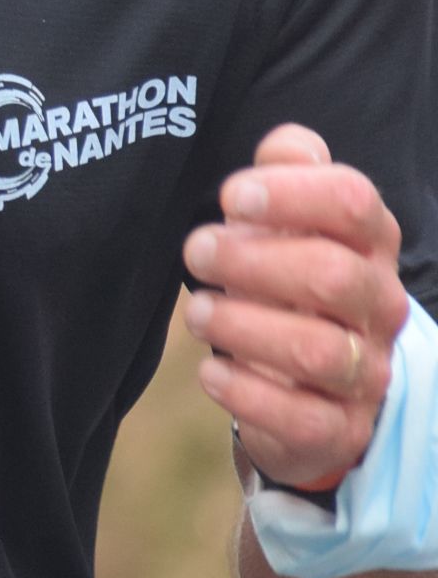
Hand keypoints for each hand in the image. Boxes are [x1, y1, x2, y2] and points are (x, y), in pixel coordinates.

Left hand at [182, 125, 406, 490]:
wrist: (313, 383)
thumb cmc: (290, 279)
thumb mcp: (291, 219)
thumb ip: (289, 171)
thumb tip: (283, 148)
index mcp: (372, 243)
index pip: (353, 201)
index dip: (289, 193)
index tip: (229, 197)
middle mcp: (380, 306)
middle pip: (333, 275)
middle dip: (251, 261)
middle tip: (196, 252)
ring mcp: (366, 371)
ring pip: (317, 350)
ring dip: (241, 326)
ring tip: (196, 312)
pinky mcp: (340, 429)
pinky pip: (301, 418)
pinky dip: (246, 393)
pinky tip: (210, 371)